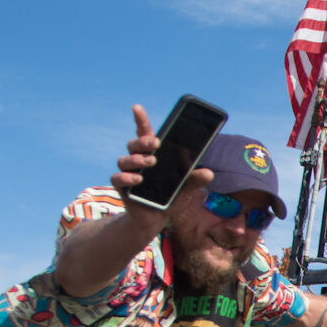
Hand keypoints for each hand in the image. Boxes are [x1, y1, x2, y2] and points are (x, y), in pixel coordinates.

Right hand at [112, 104, 210, 229]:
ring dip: (137, 159)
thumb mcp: (185, 188)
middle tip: (156, 143)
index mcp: (153, 154)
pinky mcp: (122, 187)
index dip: (140, 120)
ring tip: (151, 162)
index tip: (137, 107)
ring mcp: (128, 172)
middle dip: (144, 142)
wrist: (156, 218)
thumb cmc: (170, 197)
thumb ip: (195, 179)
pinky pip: (117, 178)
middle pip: (134, 144)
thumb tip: (209, 173)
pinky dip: (126, 177)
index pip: (145, 133)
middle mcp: (138, 160)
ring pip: (125, 159)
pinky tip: (137, 179)